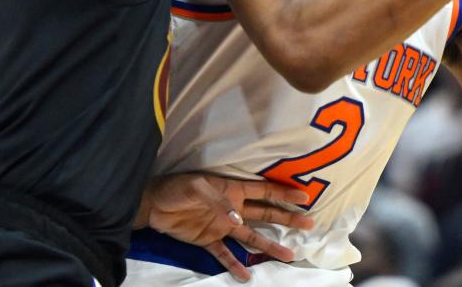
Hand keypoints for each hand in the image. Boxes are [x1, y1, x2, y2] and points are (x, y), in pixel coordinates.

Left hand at [135, 173, 313, 281]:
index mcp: (233, 190)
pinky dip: (235, 264)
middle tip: (309, 224)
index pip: (264, 191)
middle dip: (287, 219)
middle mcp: (233, 209)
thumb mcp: (196, 187)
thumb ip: (217, 201)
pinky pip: (225, 254)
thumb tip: (238, 218)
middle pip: (265, 214)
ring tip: (288, 257)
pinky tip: (246, 275)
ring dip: (269, 246)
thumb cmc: (176, 188)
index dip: (284, 193)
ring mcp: (222, 226)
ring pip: (251, 237)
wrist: (152, 204)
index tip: (305, 196)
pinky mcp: (208, 241)